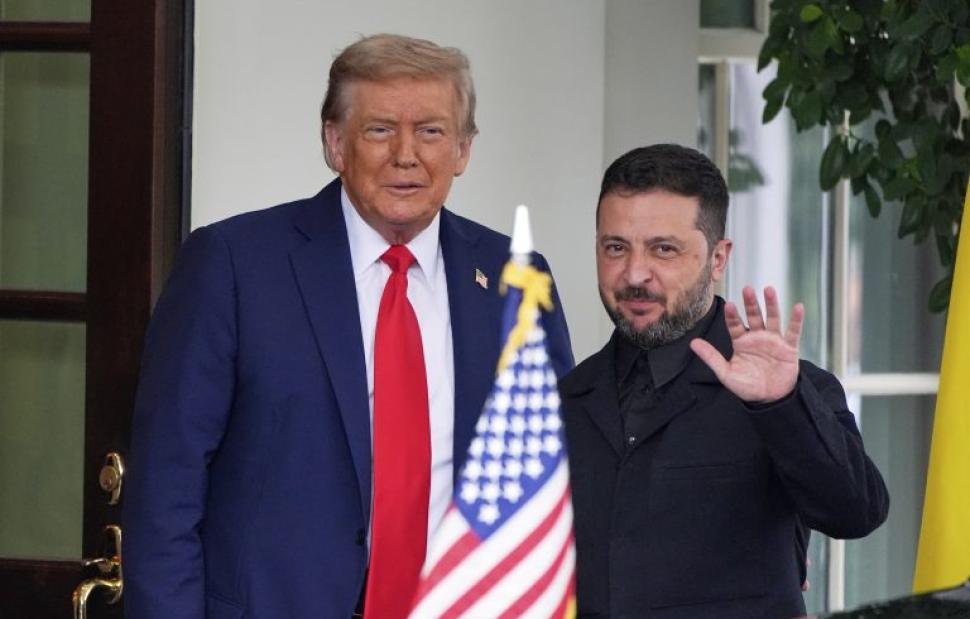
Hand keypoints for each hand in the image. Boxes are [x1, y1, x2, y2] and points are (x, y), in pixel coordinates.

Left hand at [689, 285, 802, 403]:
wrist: (769, 399)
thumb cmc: (747, 386)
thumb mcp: (726, 373)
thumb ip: (711, 357)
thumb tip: (693, 343)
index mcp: (741, 342)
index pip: (735, 324)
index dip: (732, 315)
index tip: (729, 304)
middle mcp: (757, 337)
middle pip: (753, 316)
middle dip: (750, 303)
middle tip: (747, 289)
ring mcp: (773, 341)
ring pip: (772, 318)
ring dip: (771, 304)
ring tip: (768, 290)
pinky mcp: (789, 348)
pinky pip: (793, 332)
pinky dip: (796, 320)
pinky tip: (798, 307)